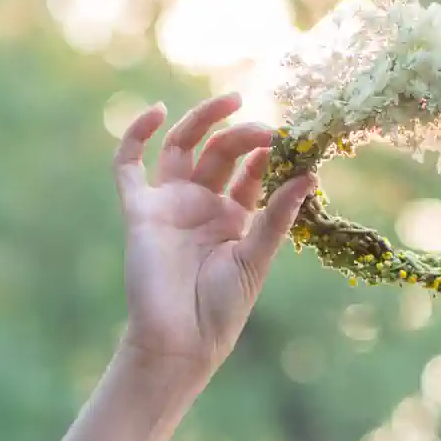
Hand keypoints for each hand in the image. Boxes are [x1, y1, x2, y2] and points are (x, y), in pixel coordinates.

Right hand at [112, 93, 314, 375]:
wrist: (180, 341)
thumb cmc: (222, 307)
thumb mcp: (257, 256)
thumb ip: (278, 214)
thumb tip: (311, 176)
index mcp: (235, 216)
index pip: (254, 170)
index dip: (271, 152)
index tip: (296, 139)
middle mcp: (203, 203)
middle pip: (222, 151)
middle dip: (245, 134)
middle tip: (269, 128)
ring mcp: (171, 203)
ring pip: (184, 145)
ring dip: (204, 119)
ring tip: (231, 100)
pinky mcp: (140, 210)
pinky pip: (129, 165)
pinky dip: (137, 134)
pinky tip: (157, 112)